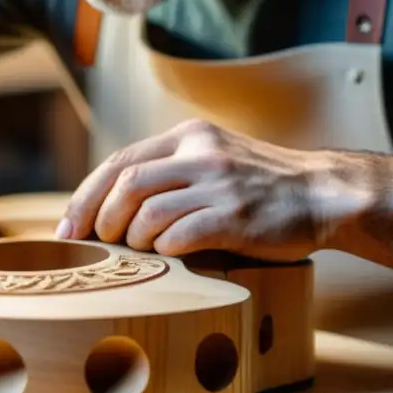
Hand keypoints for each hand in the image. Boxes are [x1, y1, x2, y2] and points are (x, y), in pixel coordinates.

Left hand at [56, 119, 322, 261]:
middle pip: (125, 184)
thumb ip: (171, 170)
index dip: (85, 197)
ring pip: (147, 212)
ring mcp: (219, 184)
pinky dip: (164, 251)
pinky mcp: (236, 217)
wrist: (323, 194)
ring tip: (139, 251)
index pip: (119, 162)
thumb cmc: (262, 186)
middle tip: (98, 245)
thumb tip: (110, 203)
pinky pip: (180, 236)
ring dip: (133, 239)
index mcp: (189, 136)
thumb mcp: (214, 158)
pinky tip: (171, 256)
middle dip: (101, 220)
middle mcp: (201, 154)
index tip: (69, 229)